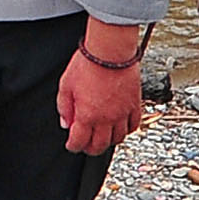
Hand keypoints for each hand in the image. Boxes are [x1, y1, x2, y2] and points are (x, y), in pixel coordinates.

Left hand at [57, 18, 146, 155]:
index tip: (72, 145)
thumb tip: (65, 122)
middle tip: (86, 145)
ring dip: (109, 141)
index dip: (73, 146)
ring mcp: (122, 113)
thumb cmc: (88, 63)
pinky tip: (121, 127)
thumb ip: (64, 107)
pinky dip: (127, 130)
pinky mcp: (134, 104)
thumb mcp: (65, 85)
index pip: (79, 142)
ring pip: (118, 138)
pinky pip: (134, 125)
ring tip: (102, 137)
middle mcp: (106, 118)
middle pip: (99, 145)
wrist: (110, 51)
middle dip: (90, 149)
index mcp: (87, 115)